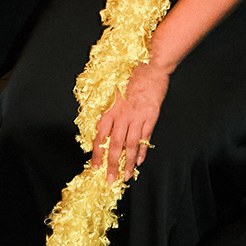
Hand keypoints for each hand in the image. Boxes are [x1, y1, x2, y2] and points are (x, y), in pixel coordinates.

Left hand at [89, 60, 168, 181]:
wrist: (150, 64)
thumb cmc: (129, 74)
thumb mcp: (112, 90)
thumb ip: (107, 108)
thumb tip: (101, 127)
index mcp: (109, 110)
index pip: (100, 137)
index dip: (97, 153)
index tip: (95, 167)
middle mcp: (121, 116)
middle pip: (115, 146)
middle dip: (112, 165)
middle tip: (110, 180)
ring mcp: (137, 117)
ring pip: (130, 145)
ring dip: (127, 163)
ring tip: (125, 176)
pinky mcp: (150, 117)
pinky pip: (145, 138)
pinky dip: (141, 151)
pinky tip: (139, 161)